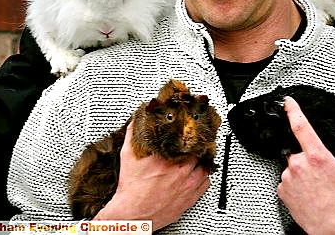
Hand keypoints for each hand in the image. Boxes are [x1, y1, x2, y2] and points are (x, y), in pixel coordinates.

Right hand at [94, 121, 209, 229]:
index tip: (189, 131)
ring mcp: (188, 185)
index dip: (190, 134)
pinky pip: (206, 183)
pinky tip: (197, 174)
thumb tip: (136, 120)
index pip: (188, 138)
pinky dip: (203, 177)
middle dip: (195, 147)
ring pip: (205, 166)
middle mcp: (181, 170)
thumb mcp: (128, 155)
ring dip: (201, 161)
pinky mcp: (191, 198)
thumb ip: (133, 134)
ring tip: (195, 158)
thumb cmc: (131, 188)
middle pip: (199, 151)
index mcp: (168, 158)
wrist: (133, 215)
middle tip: (191, 145)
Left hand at [277, 96, 334, 234]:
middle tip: (319, 172)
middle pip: (297, 150)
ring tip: (315, 185)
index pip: (300, 125)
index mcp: (316, 155)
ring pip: (292, 166)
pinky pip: (286, 181)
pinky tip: (307, 192)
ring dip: (301, 171)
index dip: (292, 109)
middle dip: (306, 157)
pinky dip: (295, 184)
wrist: (333, 227)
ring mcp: (288, 178)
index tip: (287, 101)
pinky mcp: (282, 190)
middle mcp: (298, 164)